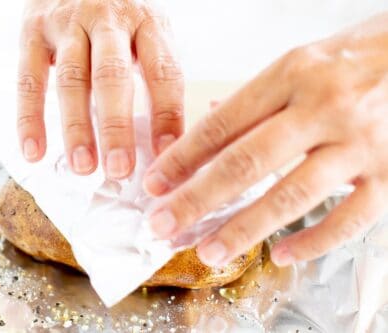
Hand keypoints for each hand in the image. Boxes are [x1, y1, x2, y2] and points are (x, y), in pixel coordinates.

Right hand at [16, 0, 183, 178]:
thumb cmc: (117, 15)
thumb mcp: (145, 32)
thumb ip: (154, 74)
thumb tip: (165, 141)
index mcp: (146, 23)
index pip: (162, 72)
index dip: (166, 116)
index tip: (167, 154)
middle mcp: (108, 20)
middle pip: (112, 77)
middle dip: (116, 127)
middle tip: (119, 168)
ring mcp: (68, 23)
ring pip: (71, 80)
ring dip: (76, 127)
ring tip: (83, 166)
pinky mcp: (34, 30)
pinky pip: (29, 78)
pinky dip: (30, 117)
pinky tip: (34, 150)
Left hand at [142, 13, 387, 266]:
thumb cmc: (354, 59)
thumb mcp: (300, 62)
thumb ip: (255, 97)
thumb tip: (208, 118)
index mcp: (291, 75)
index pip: (223, 124)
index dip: (183, 158)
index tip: (155, 184)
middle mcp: (322, 108)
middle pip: (247, 163)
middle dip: (197, 200)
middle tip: (163, 225)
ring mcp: (359, 143)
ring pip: (291, 196)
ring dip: (244, 229)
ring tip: (208, 252)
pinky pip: (350, 218)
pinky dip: (314, 242)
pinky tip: (281, 256)